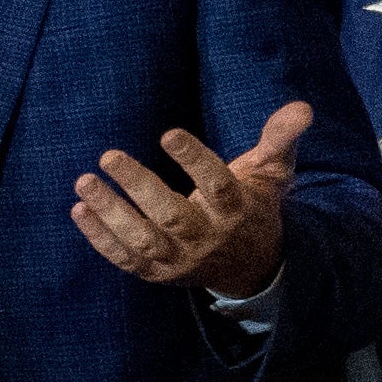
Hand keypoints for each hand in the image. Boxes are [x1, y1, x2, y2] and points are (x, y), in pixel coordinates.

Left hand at [75, 99, 312, 294]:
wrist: (249, 267)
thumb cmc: (253, 206)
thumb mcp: (271, 173)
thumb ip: (279, 138)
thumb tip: (301, 108)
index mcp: (237, 210)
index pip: (217, 186)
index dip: (194, 160)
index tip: (168, 133)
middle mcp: (208, 238)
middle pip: (172, 216)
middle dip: (139, 186)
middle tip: (108, 155)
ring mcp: (181, 260)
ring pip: (144, 240)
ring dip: (111, 212)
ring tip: (84, 182)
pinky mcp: (159, 274)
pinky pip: (126, 259)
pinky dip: (101, 239)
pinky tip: (80, 210)